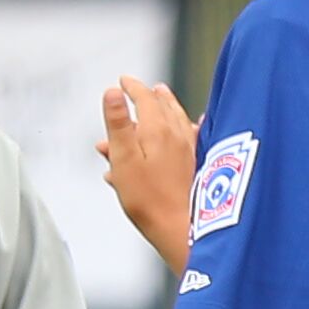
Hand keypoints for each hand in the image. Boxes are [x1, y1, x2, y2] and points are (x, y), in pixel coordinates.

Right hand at [99, 76, 197, 266]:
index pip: (145, 99)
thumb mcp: (123, 158)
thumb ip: (118, 124)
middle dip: (151, 96)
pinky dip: (183, 129)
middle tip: (145, 87)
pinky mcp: (196, 165)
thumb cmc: (147, 198)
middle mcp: (178, 136)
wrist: (181, 228)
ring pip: (177, 121)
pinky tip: (193, 128)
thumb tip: (112, 92)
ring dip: (167, 108)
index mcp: (157, 130)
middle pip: (165, 107)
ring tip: (162, 99)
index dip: (133, 87)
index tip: (123, 80)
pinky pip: (189, 139)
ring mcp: (190, 150)